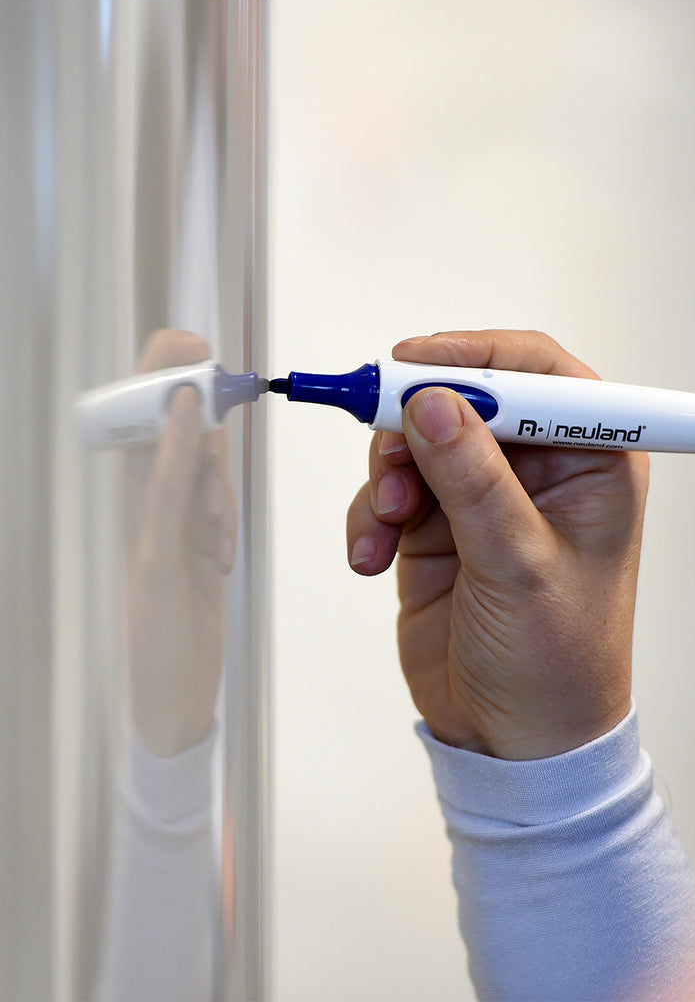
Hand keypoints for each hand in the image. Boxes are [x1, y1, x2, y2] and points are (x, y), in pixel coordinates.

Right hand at [122, 330, 237, 755]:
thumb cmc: (183, 619)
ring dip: (178, 415)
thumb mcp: (197, 546)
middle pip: (147, 435)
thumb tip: (208, 439)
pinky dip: (174, 456)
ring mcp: (142, 539)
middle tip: (184, 339)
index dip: (168, 383)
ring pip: (157, 460)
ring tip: (191, 373)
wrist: (169, 699)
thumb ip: (201, 493)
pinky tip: (185, 418)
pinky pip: (163, 501)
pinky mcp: (152, 569)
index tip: (187, 343)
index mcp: (159, 507)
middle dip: (164, 381)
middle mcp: (143, 515)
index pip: (161, 434)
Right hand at [346, 330, 648, 759]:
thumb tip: (432, 401)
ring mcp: (484, 496)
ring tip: (386, 522)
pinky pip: (391, 488)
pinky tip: (370, 556)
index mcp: (591, 461)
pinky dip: (370, 513)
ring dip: (389, 471)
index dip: (476, 356)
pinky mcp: (439, 527)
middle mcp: (539, 468)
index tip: (414, 366)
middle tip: (388, 450)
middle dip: (417, 417)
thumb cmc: (555, 661)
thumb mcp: (519, 566)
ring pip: (419, 437)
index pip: (538, 372)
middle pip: (466, 395)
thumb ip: (474, 481)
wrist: (515, 740)